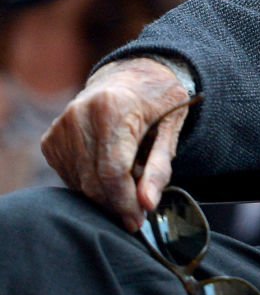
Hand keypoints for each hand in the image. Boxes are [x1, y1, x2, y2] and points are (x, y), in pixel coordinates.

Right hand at [41, 57, 190, 231]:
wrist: (133, 76)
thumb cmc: (158, 100)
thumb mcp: (172, 127)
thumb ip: (160, 166)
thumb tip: (148, 203)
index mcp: (113, 109)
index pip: (112, 171)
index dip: (126, 201)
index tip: (140, 218)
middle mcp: (80, 116)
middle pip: (93, 181)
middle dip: (116, 204)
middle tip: (137, 215)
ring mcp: (62, 127)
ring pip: (80, 183)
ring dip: (104, 196)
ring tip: (129, 187)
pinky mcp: (52, 139)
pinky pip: (71, 176)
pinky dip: (91, 184)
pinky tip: (110, 175)